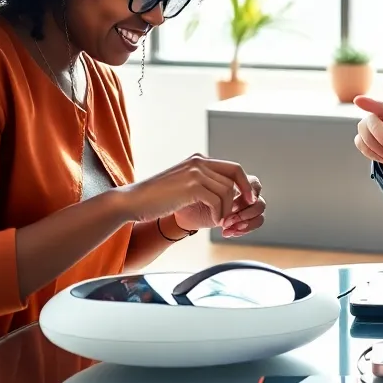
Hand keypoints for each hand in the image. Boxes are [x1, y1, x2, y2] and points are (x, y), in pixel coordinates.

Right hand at [114, 155, 254, 227]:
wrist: (134, 201)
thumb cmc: (157, 198)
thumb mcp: (183, 185)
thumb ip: (202, 184)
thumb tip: (225, 192)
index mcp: (198, 160)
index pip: (232, 167)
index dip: (244, 183)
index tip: (248, 199)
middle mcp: (198, 162)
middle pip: (235, 174)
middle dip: (242, 194)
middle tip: (241, 211)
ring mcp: (194, 172)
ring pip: (227, 190)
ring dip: (228, 209)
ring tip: (221, 221)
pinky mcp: (191, 186)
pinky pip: (217, 200)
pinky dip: (219, 213)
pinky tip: (214, 221)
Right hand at [352, 95, 382, 174]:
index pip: (378, 105)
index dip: (368, 103)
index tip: (358, 101)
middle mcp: (376, 118)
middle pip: (370, 125)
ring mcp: (367, 129)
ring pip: (364, 138)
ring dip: (380, 152)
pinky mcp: (363, 141)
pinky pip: (362, 147)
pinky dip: (375, 156)